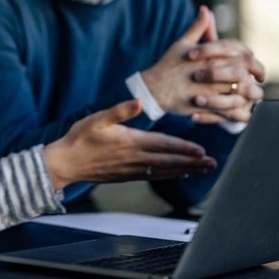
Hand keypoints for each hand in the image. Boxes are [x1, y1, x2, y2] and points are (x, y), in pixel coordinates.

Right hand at [43, 100, 216, 191]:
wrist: (65, 163)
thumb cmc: (79, 138)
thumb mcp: (97, 118)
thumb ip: (119, 111)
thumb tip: (138, 102)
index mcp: (130, 142)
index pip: (163, 145)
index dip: (183, 149)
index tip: (202, 151)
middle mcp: (134, 159)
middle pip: (169, 162)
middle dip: (192, 163)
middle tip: (212, 164)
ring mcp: (131, 170)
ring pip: (164, 171)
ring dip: (185, 170)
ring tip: (204, 170)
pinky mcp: (127, 176)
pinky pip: (153, 176)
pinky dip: (169, 176)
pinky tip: (179, 174)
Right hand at [141, 6, 264, 122]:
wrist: (153, 89)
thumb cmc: (168, 65)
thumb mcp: (182, 44)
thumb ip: (198, 27)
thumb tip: (205, 9)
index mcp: (209, 54)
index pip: (237, 50)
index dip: (249, 55)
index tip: (253, 60)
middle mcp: (212, 70)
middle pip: (243, 70)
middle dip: (255, 74)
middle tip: (259, 78)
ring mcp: (209, 89)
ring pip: (240, 91)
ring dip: (250, 94)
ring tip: (254, 95)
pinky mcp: (206, 106)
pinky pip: (228, 110)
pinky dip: (238, 111)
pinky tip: (242, 110)